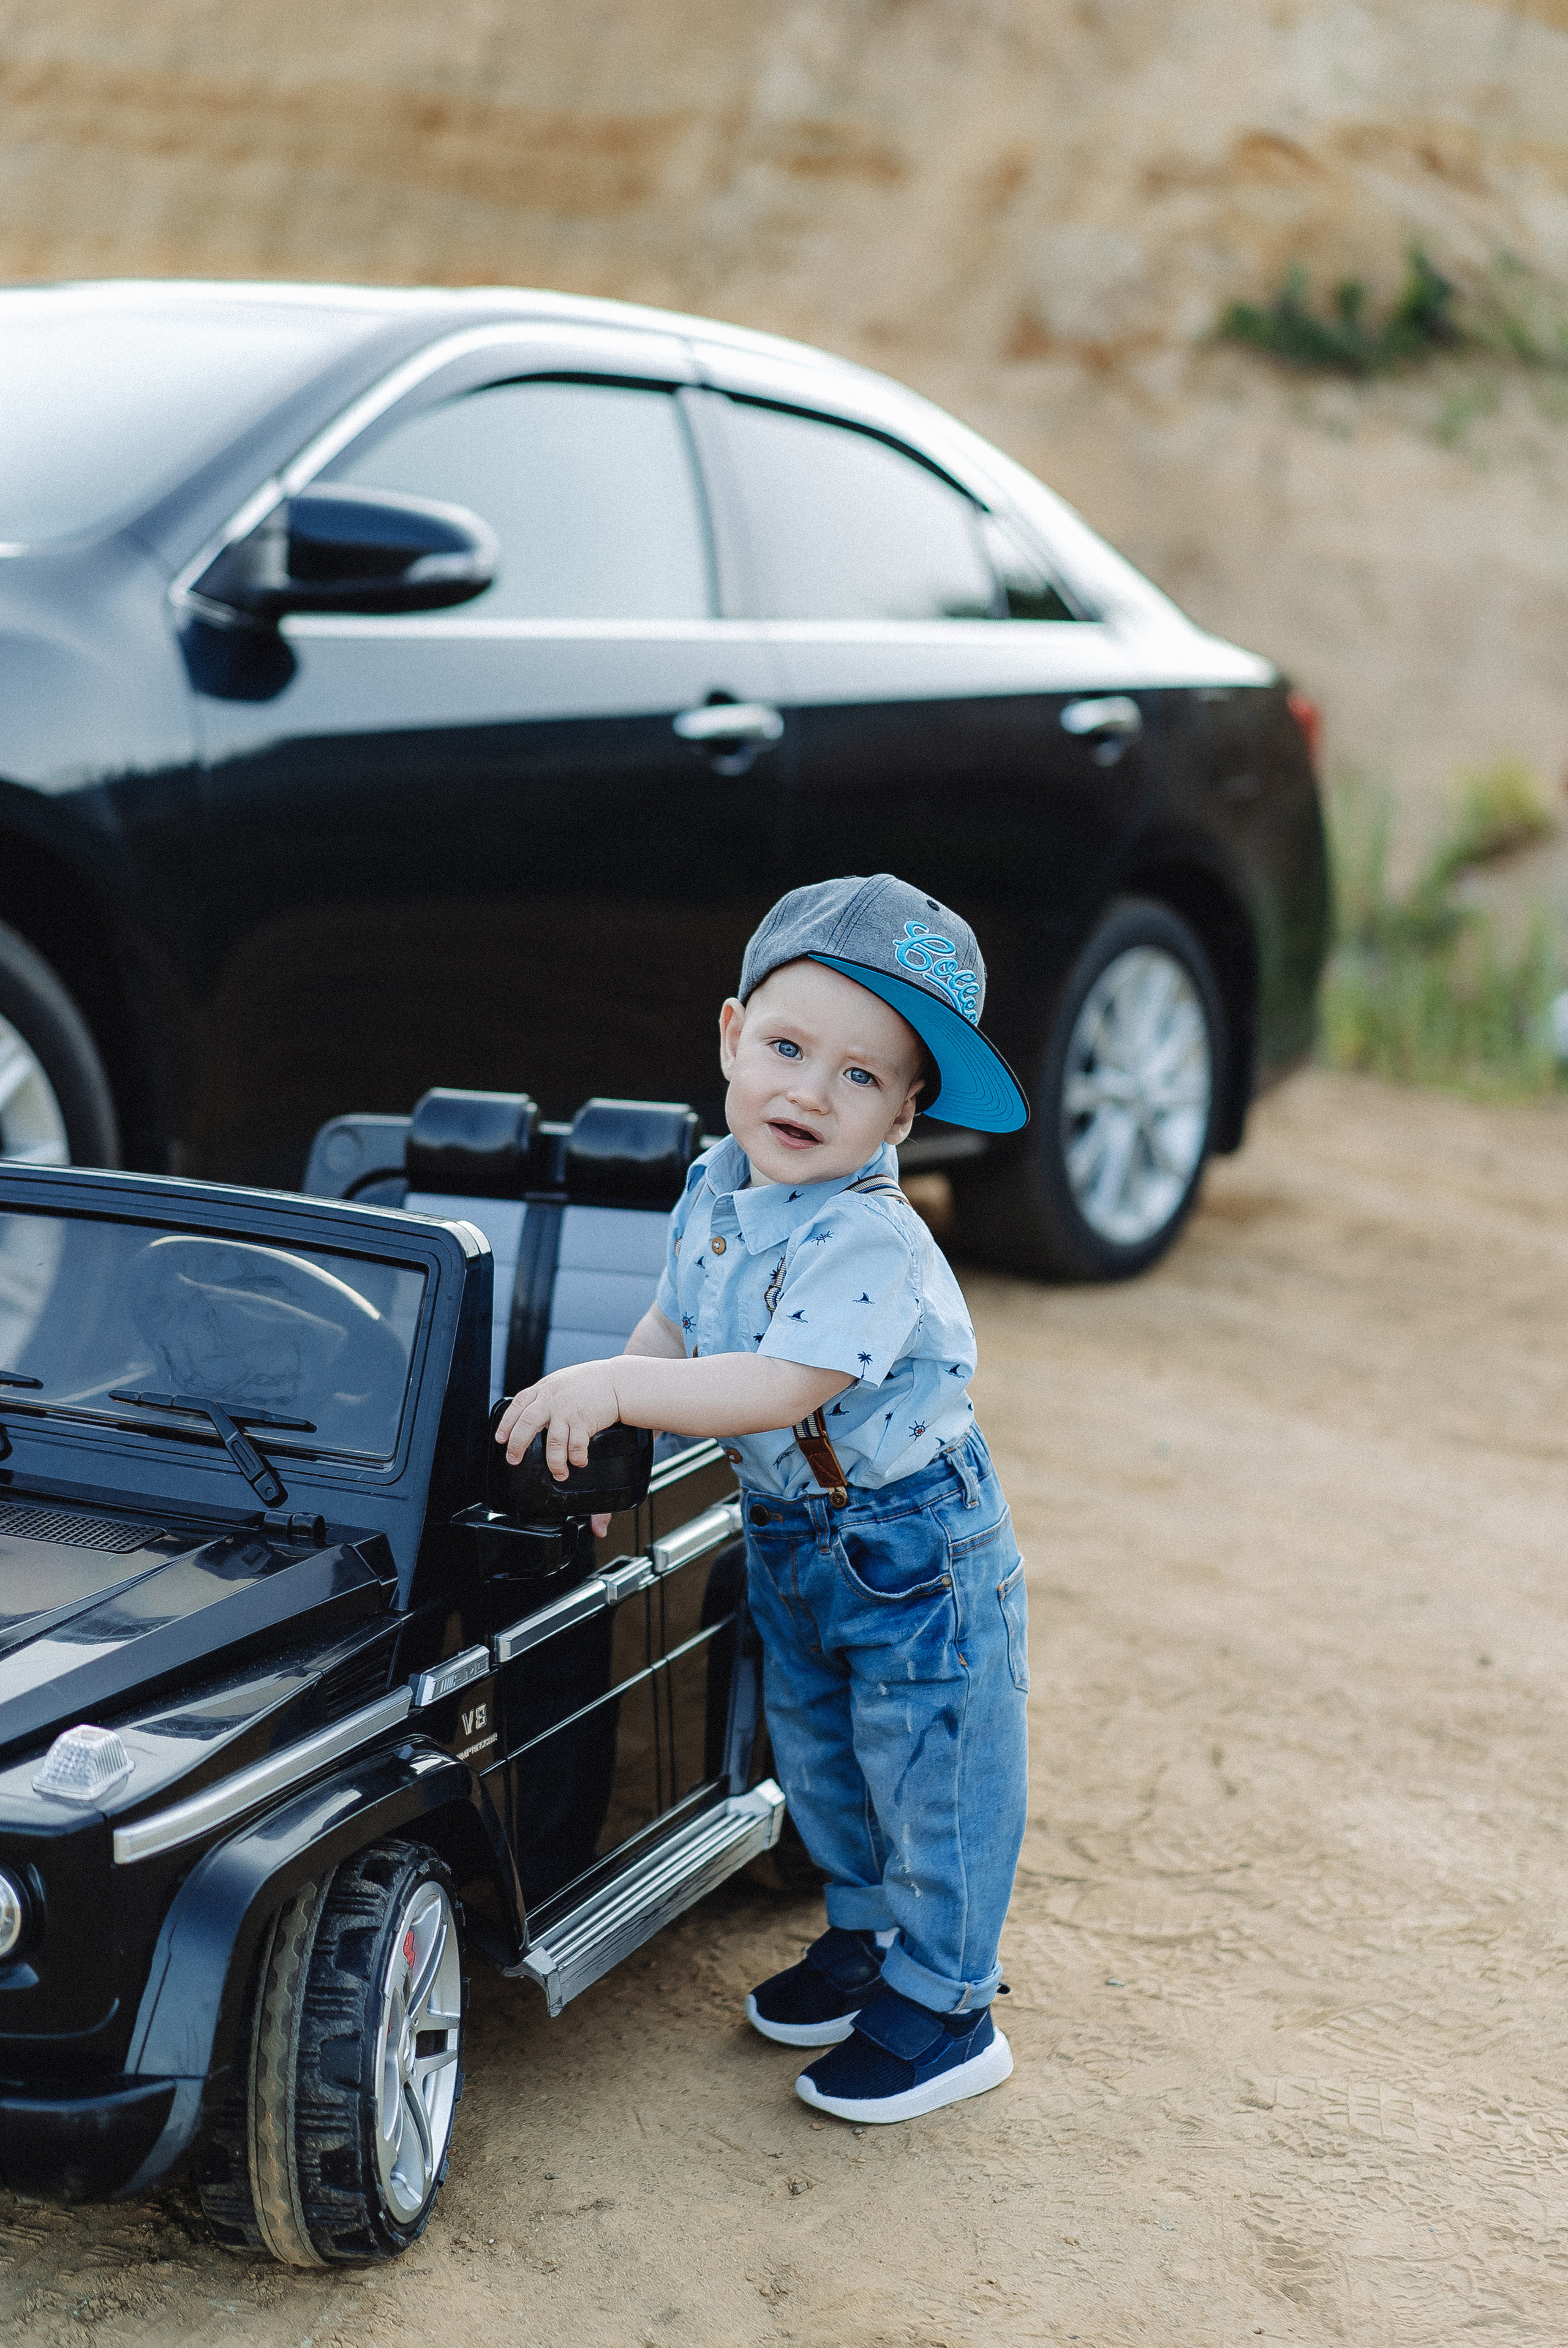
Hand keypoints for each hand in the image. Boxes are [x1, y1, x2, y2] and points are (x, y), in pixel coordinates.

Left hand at [494, 1360, 621, 1484]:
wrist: (617, 1381)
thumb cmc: (590, 1382)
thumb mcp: (560, 1382)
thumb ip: (544, 1396)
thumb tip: (530, 1414)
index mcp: (544, 1389)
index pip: (517, 1406)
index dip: (506, 1424)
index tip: (501, 1439)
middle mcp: (552, 1400)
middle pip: (527, 1424)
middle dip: (517, 1445)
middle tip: (514, 1459)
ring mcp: (567, 1411)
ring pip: (552, 1443)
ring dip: (554, 1463)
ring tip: (558, 1473)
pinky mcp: (584, 1422)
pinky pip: (575, 1447)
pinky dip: (576, 1458)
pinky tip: (578, 1462)